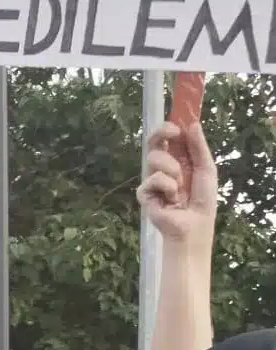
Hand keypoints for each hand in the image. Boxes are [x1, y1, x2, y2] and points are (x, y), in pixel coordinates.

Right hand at [138, 119, 216, 249]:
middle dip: (161, 133)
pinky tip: (171, 199)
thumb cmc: (203, 199)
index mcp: (178, 159)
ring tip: (180, 186)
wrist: (195, 225)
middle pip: (153, 142)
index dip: (169, 128)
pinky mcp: (144, 194)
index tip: (178, 125)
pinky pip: (151, 180)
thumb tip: (193, 124)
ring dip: (172, 169)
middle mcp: (163, 167)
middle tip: (173, 133)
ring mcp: (152, 180)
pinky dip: (166, 187)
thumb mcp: (206, 168)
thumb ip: (199, 147)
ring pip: (154, 158)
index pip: (168, 138)